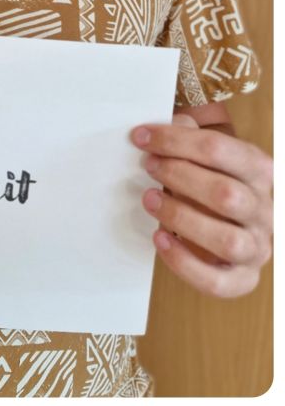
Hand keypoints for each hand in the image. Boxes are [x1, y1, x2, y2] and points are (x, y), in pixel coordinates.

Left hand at [135, 113, 273, 298]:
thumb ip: (188, 134)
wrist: (230, 222)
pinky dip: (184, 263)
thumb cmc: (210, 178)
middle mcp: (264, 210)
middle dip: (179, 177)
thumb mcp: (204, 152)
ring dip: (182, 218)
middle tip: (148, 166)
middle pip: (227, 194)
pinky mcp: (244, 277)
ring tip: (149, 199)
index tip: (140, 137)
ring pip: (228, 240)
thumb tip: (171, 124)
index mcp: (258, 170)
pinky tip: (159, 238)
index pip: (219, 149)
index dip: (174, 140)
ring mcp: (258, 247)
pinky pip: (218, 281)